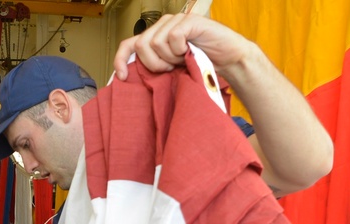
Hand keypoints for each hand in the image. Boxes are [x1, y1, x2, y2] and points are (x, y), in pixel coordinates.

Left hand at [113, 13, 252, 80]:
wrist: (229, 60)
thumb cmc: (201, 64)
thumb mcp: (171, 69)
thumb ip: (153, 66)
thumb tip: (128, 76)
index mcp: (155, 37)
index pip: (128, 44)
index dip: (120, 59)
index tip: (122, 77)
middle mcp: (163, 25)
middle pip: (141, 46)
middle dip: (154, 63)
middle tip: (171, 67)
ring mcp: (175, 21)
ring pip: (156, 43)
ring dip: (170, 57)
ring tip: (183, 58)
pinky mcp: (189, 21)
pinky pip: (173, 37)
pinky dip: (180, 49)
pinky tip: (189, 50)